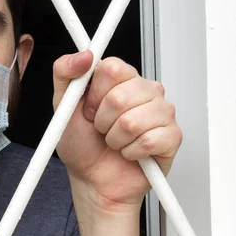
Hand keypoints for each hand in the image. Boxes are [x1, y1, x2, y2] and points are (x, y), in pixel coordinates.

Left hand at [52, 50, 181, 210]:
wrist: (93, 179)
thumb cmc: (82, 143)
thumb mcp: (62, 105)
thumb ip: (64, 72)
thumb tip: (84, 55)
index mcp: (120, 78)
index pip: (112, 68)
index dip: (95, 93)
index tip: (89, 108)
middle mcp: (144, 90)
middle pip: (121, 96)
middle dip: (102, 120)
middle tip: (101, 128)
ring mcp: (161, 111)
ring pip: (133, 121)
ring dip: (115, 139)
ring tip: (115, 141)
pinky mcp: (172, 135)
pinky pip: (148, 140)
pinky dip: (130, 152)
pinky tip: (130, 153)